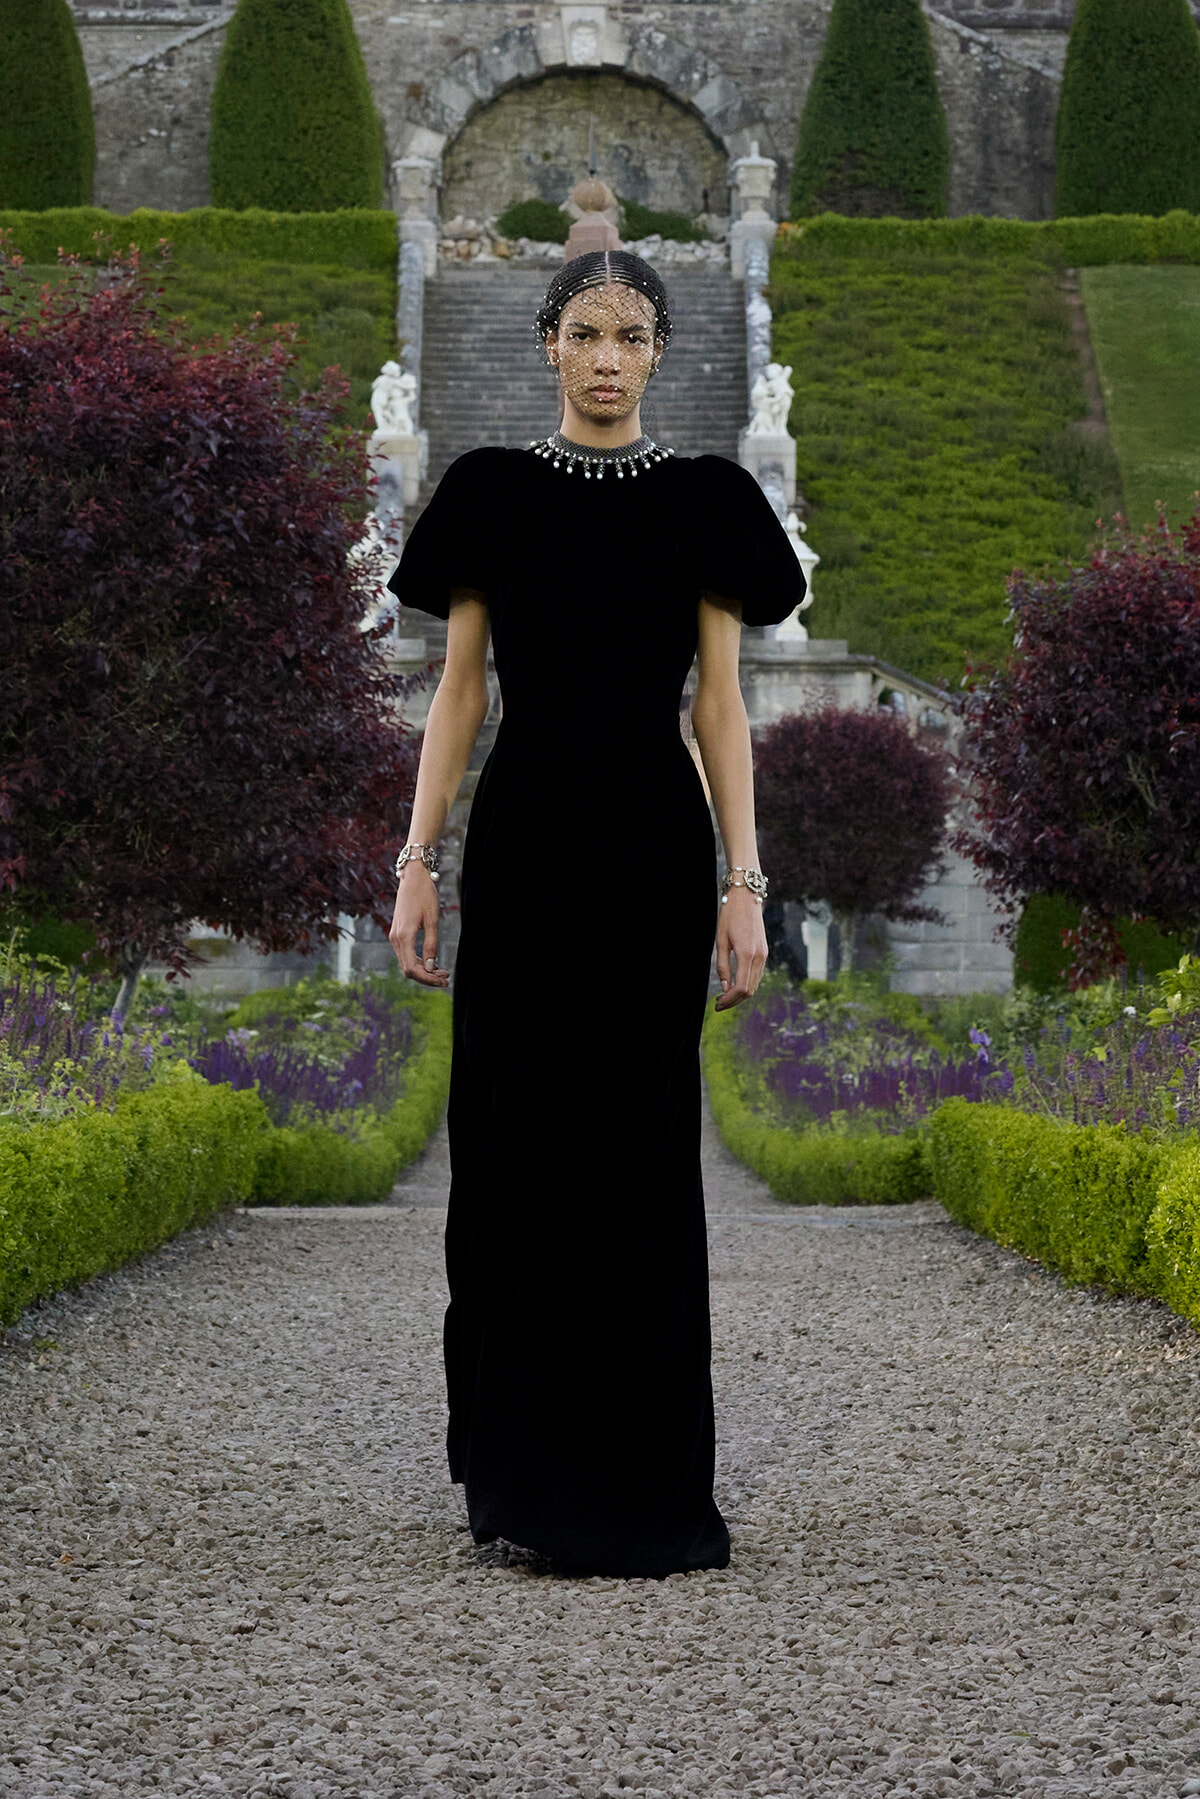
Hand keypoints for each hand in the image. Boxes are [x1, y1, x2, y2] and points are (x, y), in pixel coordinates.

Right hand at [389, 864, 449, 987]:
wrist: (412, 878)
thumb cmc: (424, 896)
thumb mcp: (432, 920)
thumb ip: (431, 944)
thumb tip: (430, 966)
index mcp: (403, 937)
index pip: (412, 969)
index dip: (427, 979)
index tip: (443, 980)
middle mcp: (396, 939)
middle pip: (409, 969)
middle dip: (427, 977)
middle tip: (446, 978)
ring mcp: (395, 936)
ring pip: (407, 963)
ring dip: (424, 970)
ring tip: (442, 971)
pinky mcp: (398, 933)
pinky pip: (406, 954)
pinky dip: (418, 962)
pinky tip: (432, 962)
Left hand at [714, 886, 766, 1009]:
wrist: (746, 897)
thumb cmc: (730, 916)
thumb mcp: (721, 941)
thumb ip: (723, 966)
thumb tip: (724, 987)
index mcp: (747, 954)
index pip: (742, 988)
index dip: (729, 1000)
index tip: (717, 1004)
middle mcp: (759, 957)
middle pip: (750, 990)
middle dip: (734, 1000)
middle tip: (718, 1003)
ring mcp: (764, 955)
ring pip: (755, 984)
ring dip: (740, 994)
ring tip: (724, 995)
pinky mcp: (764, 952)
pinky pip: (757, 975)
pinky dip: (747, 984)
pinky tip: (734, 983)